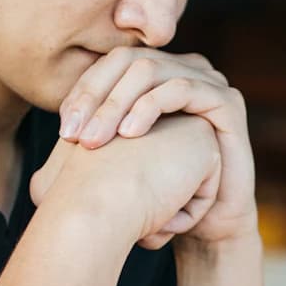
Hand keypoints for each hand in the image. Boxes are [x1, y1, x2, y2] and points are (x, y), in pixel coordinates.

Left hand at [57, 47, 256, 244]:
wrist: (205, 225)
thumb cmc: (160, 193)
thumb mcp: (119, 159)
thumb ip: (96, 132)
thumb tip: (58, 125)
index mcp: (157, 76)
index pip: (110, 65)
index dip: (83, 91)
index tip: (63, 131)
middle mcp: (182, 70)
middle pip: (128, 61)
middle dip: (96, 97)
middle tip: (74, 137)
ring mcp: (208, 81)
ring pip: (151, 71)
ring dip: (117, 104)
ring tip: (96, 140)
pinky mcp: (227, 101)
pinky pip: (183, 88)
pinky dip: (151, 107)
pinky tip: (131, 134)